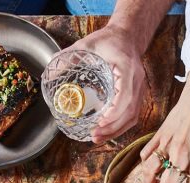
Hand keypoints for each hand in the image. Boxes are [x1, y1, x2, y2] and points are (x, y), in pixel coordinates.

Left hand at [63, 24, 146, 143]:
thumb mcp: (86, 44)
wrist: (127, 36)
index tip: (101, 122)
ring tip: (99, 137)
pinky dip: (120, 125)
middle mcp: (137, 80)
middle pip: (131, 111)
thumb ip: (68, 57)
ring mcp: (140, 88)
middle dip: (113, 128)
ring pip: (133, 116)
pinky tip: (107, 130)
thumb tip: (49, 72)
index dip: (115, 113)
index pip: (126, 95)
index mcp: (127, 67)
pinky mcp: (137, 94)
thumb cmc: (108, 40)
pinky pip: (132, 114)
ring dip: (117, 130)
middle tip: (94, 136)